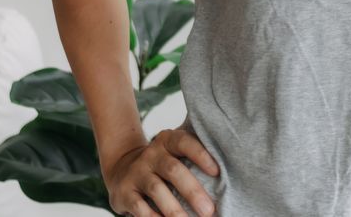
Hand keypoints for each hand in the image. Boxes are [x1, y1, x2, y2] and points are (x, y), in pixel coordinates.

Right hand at [105, 125, 220, 216]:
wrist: (121, 170)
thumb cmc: (162, 164)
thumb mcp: (173, 153)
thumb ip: (194, 155)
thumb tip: (228, 175)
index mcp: (168, 141)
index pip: (185, 142)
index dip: (201, 155)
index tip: (217, 172)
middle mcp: (152, 154)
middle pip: (173, 170)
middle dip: (192, 191)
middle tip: (209, 210)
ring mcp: (137, 172)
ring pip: (158, 190)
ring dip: (175, 210)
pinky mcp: (125, 192)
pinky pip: (140, 207)